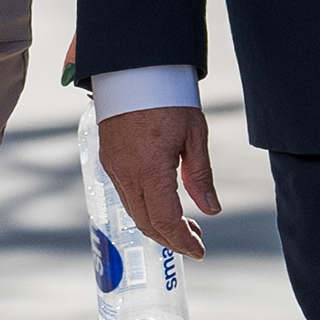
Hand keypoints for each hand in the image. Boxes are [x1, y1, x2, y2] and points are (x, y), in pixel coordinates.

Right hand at [97, 104, 218, 258]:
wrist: (132, 68)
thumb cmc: (168, 97)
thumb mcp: (194, 135)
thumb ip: (200, 176)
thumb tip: (212, 210)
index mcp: (151, 170)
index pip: (166, 221)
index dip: (183, 242)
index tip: (200, 251)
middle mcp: (127, 173)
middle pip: (146, 224)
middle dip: (171, 239)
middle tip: (195, 241)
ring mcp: (113, 167)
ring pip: (134, 212)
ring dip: (157, 225)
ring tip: (183, 225)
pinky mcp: (108, 159)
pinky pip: (125, 195)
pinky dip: (144, 209)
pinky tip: (161, 204)